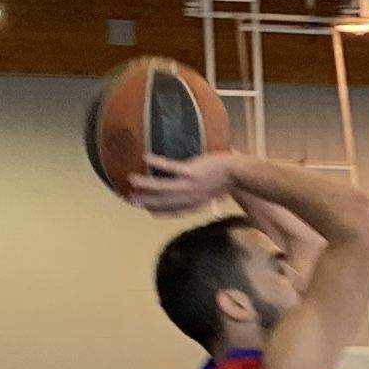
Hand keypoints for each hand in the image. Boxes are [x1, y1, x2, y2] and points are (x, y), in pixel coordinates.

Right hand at [122, 149, 238, 218]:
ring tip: (132, 180)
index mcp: (195, 204)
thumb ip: (206, 198)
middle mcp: (189, 198)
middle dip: (146, 201)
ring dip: (146, 184)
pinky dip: (157, 162)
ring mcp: (189, 185)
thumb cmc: (227, 181)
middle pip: (163, 201)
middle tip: (131, 199)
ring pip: (162, 187)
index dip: (159, 211)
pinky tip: (146, 157)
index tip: (147, 210)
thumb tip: (206, 199)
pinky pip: (170, 167)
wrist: (238, 173)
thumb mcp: (215, 195)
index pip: (173, 211)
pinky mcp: (191, 171)